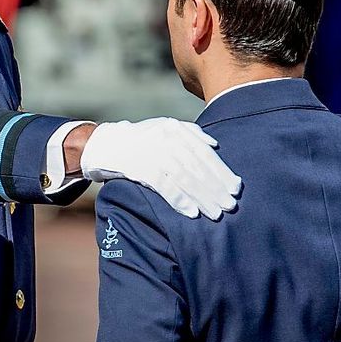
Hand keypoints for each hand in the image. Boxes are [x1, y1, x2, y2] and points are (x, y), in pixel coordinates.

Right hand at [80, 117, 241, 219]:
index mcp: (175, 128)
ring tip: (215, 213)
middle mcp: (166, 138)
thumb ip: (190, 133)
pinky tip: (192, 213)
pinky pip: (165, 187)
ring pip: (184, 178)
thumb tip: (216, 143)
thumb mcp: (163, 128)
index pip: (205, 152)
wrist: (104, 144)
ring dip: (202, 198)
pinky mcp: (140, 168)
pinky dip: (180, 200)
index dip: (222, 172)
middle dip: (216, 188)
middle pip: (197, 167)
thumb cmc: (140, 139)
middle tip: (230, 205)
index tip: (236, 188)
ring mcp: (152, 152)